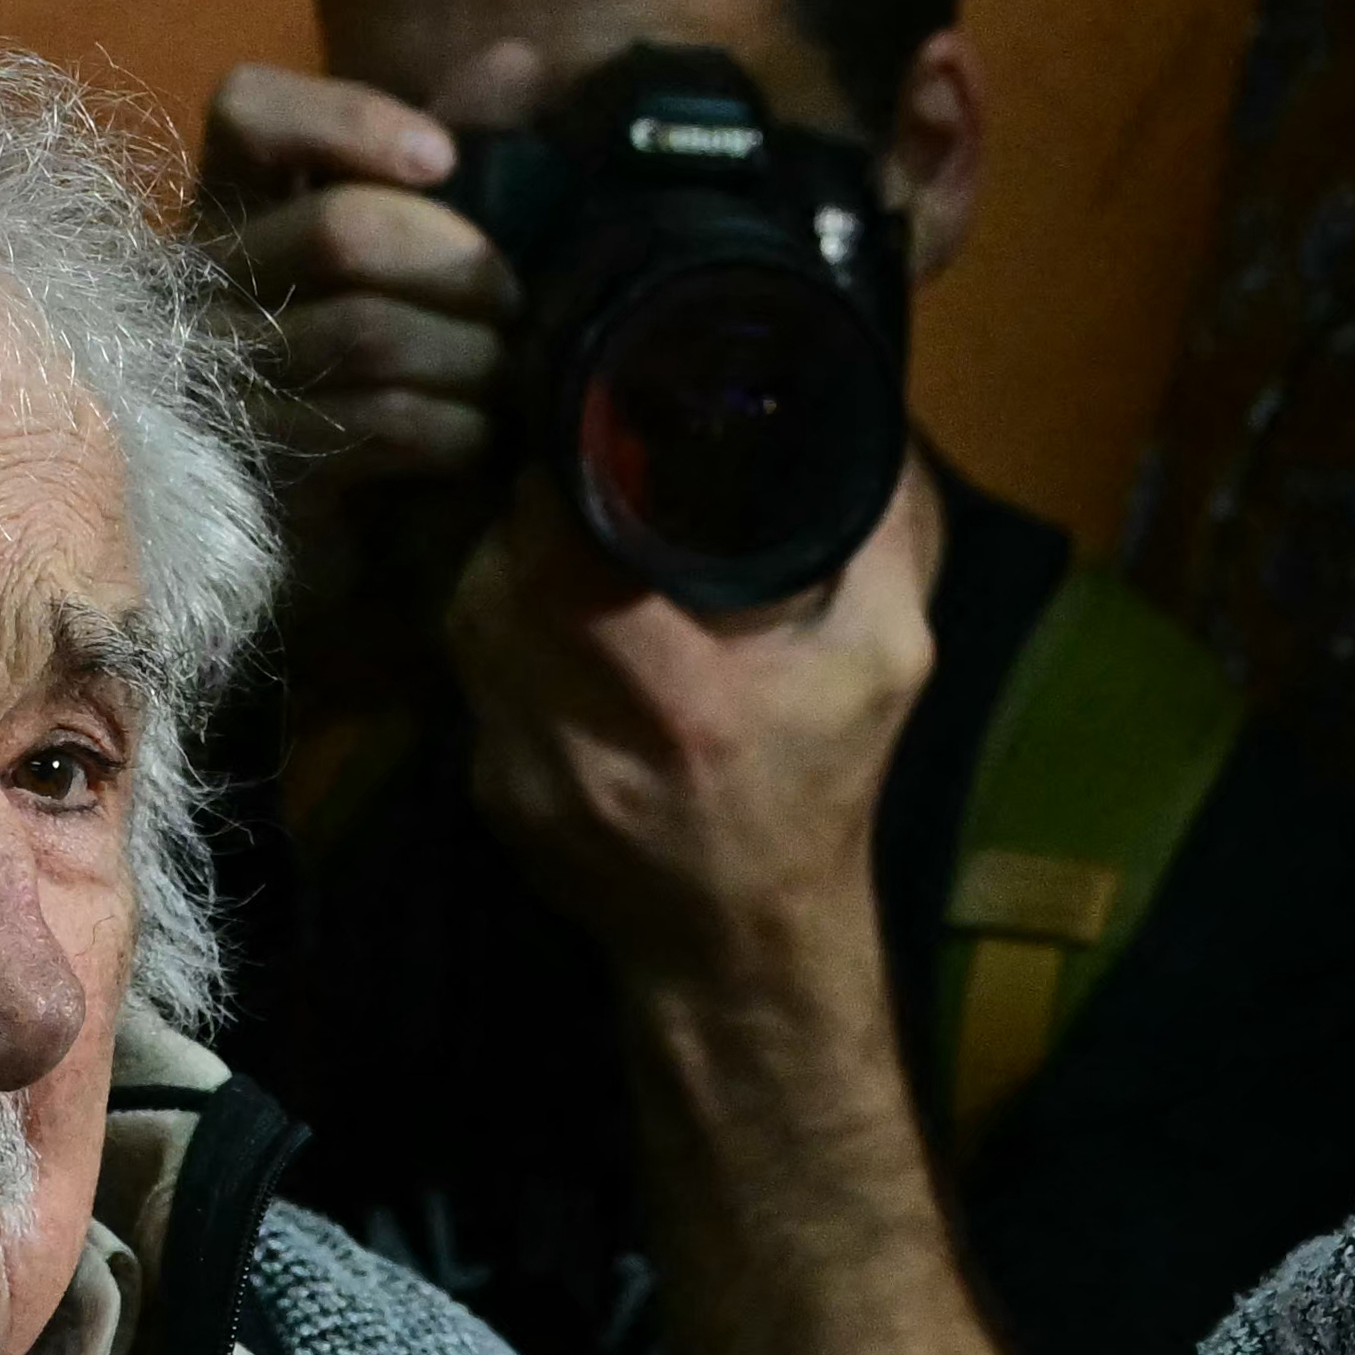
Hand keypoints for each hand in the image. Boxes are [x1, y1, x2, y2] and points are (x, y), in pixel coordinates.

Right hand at [195, 52, 542, 610]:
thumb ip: (455, 148)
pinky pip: (378, 425)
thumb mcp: (406, 240)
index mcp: (231, 203)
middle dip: (460, 259)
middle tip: (516, 296)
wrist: (322, 527)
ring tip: (517, 373)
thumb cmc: (368, 357)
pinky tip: (486, 437)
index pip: (246, 110)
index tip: (443, 158)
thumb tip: (516, 61)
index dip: (349, 117)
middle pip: (342, 228)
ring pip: (371, 333)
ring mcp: (222, 379)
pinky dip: (456, 428)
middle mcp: (204, 282)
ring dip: (474, 355)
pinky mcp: (261, 469)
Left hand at [441, 455, 942, 1001]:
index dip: (560, 482)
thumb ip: (873, 540)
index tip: (587, 435)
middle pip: (499, 578)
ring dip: (504, 566)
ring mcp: (520, 771)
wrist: (738, 947)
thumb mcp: (885, 665)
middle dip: (527, 516)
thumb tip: (852, 408)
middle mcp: (583, 740)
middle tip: (570, 477)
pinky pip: (473, 675)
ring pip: (469, 620)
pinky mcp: (490, 790)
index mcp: (683, 706)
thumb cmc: (820, 795)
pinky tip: (547, 617)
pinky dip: (501, 633)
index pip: (563, 558)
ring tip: (555, 533)